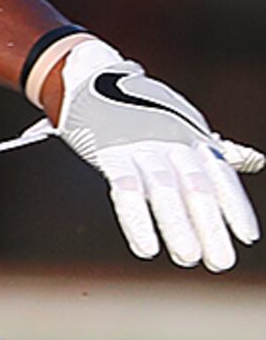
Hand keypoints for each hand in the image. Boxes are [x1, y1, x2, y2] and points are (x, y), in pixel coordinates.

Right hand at [44, 37, 261, 270]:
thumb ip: (215, 150)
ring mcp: (141, 146)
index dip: (235, 207)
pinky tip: (146, 248)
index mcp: (192, 137)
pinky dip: (136, 220)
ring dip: (178, 227)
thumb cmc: (140, 108)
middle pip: (196, 188)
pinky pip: (125, 190)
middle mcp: (172, 142)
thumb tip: (257, 162)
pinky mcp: (109, 152)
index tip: (247, 238)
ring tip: (189, 258)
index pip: (220, 176)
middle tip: (221, 262)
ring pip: (164, 192)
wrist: (90, 77)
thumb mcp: (183, 123)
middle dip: (210, 227)